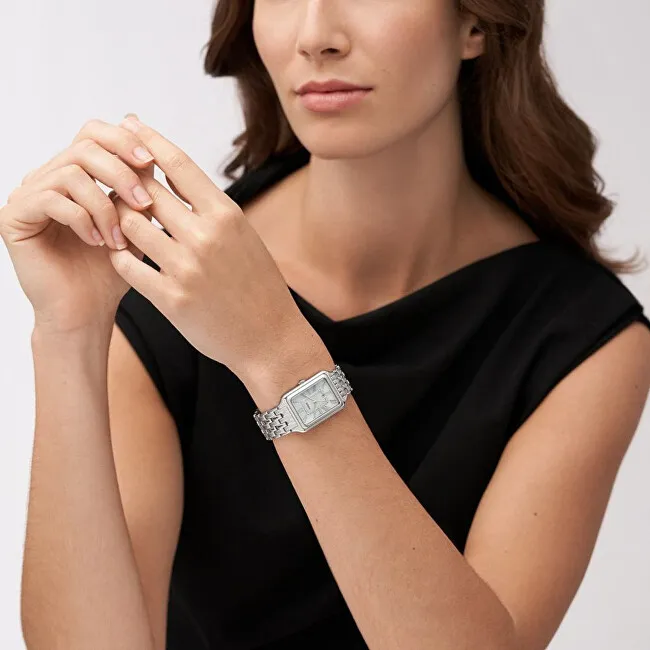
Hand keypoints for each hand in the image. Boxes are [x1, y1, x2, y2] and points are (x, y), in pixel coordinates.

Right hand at [0, 117, 155, 332]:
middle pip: (84, 147)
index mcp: (75, 174)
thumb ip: (138, 188)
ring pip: (71, 173)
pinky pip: (51, 200)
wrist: (88, 311)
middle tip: (144, 203)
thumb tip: (151, 150)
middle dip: (121, 173)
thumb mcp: (135, 223)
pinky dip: (82, 219)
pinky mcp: (15, 217)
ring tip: (118, 239)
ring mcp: (28, 196)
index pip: (94, 133)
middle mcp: (47, 178)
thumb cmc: (111, 271)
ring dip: (104, 206)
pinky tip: (97, 242)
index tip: (151, 162)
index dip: (123, 141)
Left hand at [109, 116, 307, 374]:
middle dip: (126, 185)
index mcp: (227, 215)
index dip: (149, 140)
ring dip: (120, 223)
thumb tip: (175, 179)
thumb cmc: (259, 287)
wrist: (271, 339)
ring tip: (120, 226)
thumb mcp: (245, 238)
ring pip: (130, 226)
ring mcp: (187, 268)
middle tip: (114, 183)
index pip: (179, 164)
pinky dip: (120, 257)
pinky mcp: (171, 300)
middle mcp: (206, 236)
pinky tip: (125, 257)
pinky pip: (128, 266)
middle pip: (147, 192)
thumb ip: (210, 210)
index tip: (129, 125)